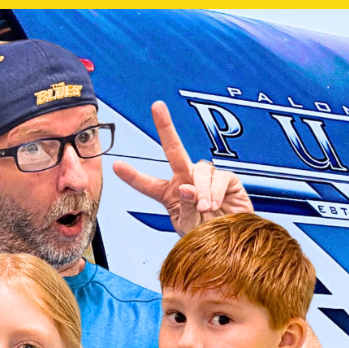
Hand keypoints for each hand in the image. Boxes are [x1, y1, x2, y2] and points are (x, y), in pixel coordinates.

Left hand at [113, 100, 252, 235]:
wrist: (233, 241)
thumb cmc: (208, 236)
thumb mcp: (190, 228)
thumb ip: (186, 209)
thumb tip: (186, 187)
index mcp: (170, 195)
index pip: (148, 184)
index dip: (133, 176)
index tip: (116, 166)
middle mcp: (187, 180)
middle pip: (174, 150)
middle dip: (166, 127)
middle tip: (157, 106)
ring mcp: (207, 178)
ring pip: (200, 171)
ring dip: (201, 191)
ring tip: (205, 208)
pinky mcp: (227, 179)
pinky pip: (219, 178)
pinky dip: (215, 192)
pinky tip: (215, 204)